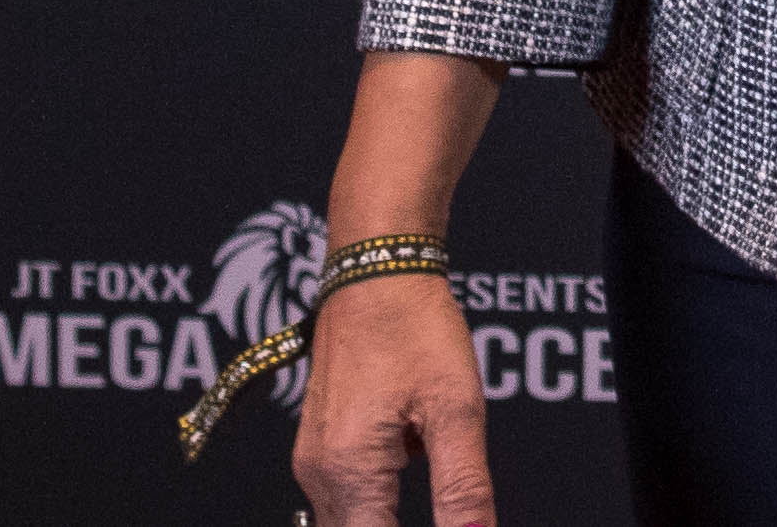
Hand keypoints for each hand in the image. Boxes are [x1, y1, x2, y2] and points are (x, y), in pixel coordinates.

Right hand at [295, 272, 497, 526]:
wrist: (376, 274)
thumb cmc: (415, 330)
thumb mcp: (456, 410)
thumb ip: (463, 487)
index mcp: (350, 472)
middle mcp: (319, 474)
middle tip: (449, 505)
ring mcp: (313, 460)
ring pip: (350, 520)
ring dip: (388, 515)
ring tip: (432, 467)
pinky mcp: (319, 445)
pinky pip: (347, 493)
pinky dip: (382, 492)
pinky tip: (414, 445)